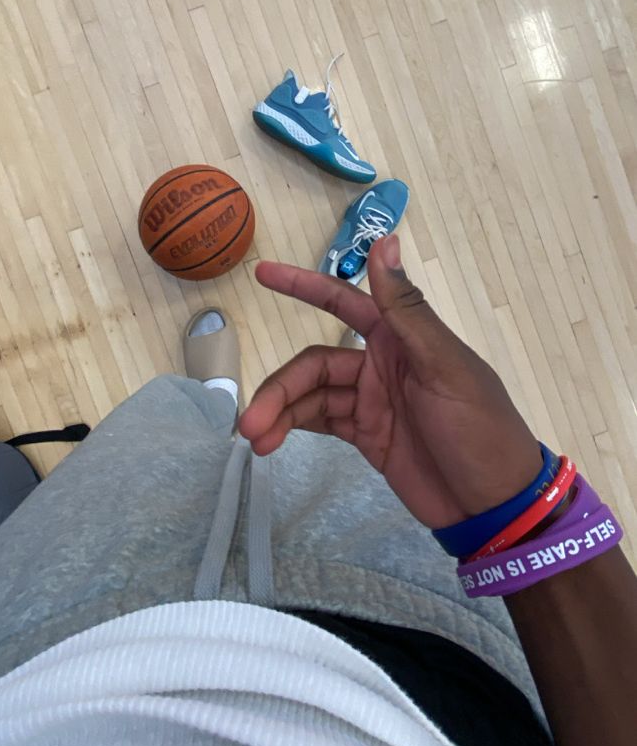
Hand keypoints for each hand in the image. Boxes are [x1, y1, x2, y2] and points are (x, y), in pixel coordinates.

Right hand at [239, 235, 541, 528]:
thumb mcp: (445, 367)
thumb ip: (407, 310)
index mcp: (402, 339)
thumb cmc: (479, 429)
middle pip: (314, 363)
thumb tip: (385, 240)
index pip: (343, 302)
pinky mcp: (367, 437)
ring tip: (255, 439)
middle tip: (250, 422)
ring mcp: (372, 402)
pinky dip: (292, 428)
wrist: (494, 504)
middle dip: (280, 387)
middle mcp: (381, 364)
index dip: (303, 286)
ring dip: (280, 412)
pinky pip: (320, 422)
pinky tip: (270, 443)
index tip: (263, 274)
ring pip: (311, 396)